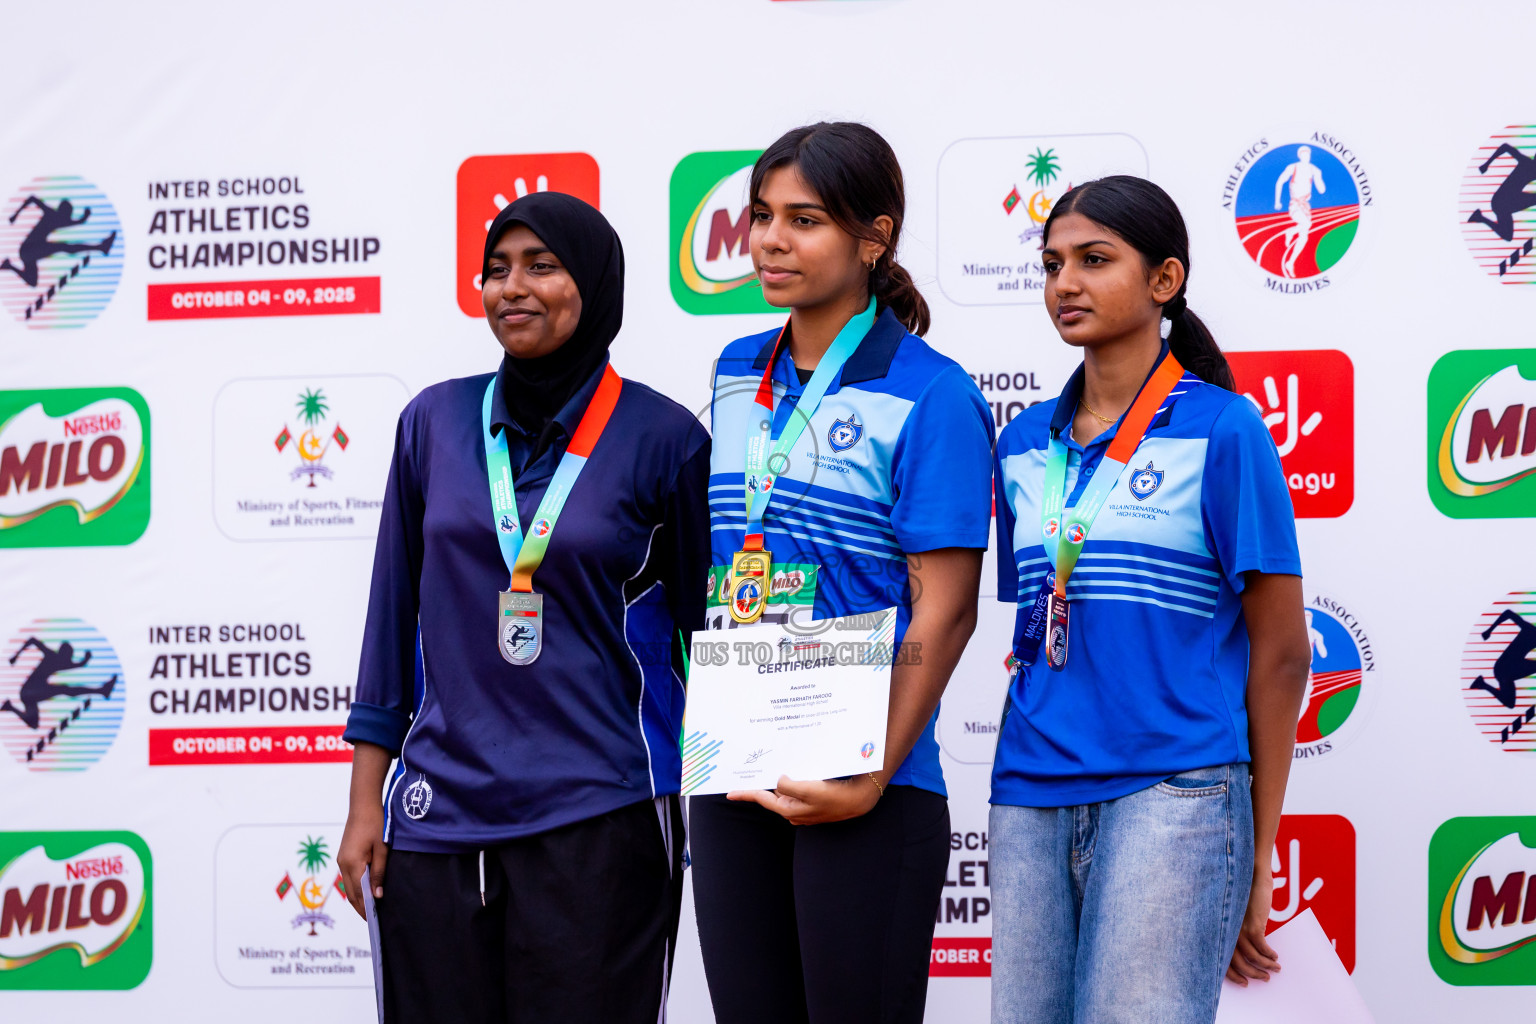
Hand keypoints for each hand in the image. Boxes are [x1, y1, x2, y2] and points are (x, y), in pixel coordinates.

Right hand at [337, 802, 387, 919]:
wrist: (363, 805)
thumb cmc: (376, 824)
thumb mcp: (382, 849)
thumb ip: (379, 873)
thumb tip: (377, 895)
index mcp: (352, 863)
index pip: (359, 893)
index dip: (366, 908)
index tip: (374, 921)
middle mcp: (343, 864)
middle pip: (351, 893)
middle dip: (361, 908)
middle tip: (373, 921)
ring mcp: (341, 860)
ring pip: (348, 887)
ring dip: (358, 899)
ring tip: (370, 911)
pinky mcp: (343, 856)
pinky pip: (348, 878)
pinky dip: (355, 888)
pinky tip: (365, 892)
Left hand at [727, 775, 881, 824]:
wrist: (859, 799)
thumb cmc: (835, 797)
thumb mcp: (808, 790)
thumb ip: (788, 786)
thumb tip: (778, 780)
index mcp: (790, 810)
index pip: (763, 800)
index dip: (746, 794)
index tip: (730, 793)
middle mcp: (795, 810)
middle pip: (773, 794)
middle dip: (763, 782)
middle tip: (751, 769)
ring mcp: (805, 806)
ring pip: (785, 789)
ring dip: (779, 777)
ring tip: (770, 763)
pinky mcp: (814, 798)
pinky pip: (797, 786)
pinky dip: (793, 777)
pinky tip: (793, 766)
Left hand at [1227, 864, 1279, 985]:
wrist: (1251, 876)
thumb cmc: (1243, 896)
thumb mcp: (1236, 917)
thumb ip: (1237, 932)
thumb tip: (1247, 952)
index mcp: (1221, 930)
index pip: (1221, 960)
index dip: (1232, 975)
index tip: (1244, 983)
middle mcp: (1226, 932)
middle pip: (1237, 963)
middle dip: (1252, 975)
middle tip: (1264, 979)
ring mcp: (1239, 929)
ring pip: (1252, 958)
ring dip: (1266, 966)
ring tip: (1275, 968)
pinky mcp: (1253, 926)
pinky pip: (1263, 948)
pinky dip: (1270, 956)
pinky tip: (1275, 957)